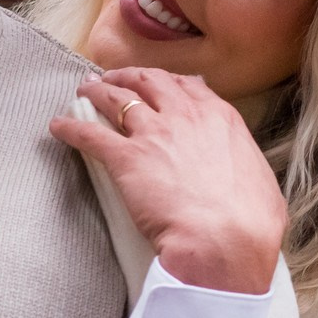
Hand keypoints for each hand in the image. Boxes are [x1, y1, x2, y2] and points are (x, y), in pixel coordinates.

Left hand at [52, 69, 287, 294]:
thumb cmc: (250, 223)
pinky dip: (71, 128)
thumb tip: (245, 171)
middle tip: (113, 79)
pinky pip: (89, 135)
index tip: (156, 84)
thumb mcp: (260, 183)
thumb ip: (245, 165)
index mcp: (219, 119)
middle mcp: (184, 117)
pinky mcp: (125, 159)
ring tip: (84, 90)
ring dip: (97, 91)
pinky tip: (57, 127)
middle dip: (128, 76)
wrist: (224, 240)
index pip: (188, 87)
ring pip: (116, 99)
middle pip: (149, 82)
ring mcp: (153, 134)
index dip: (167, 82)